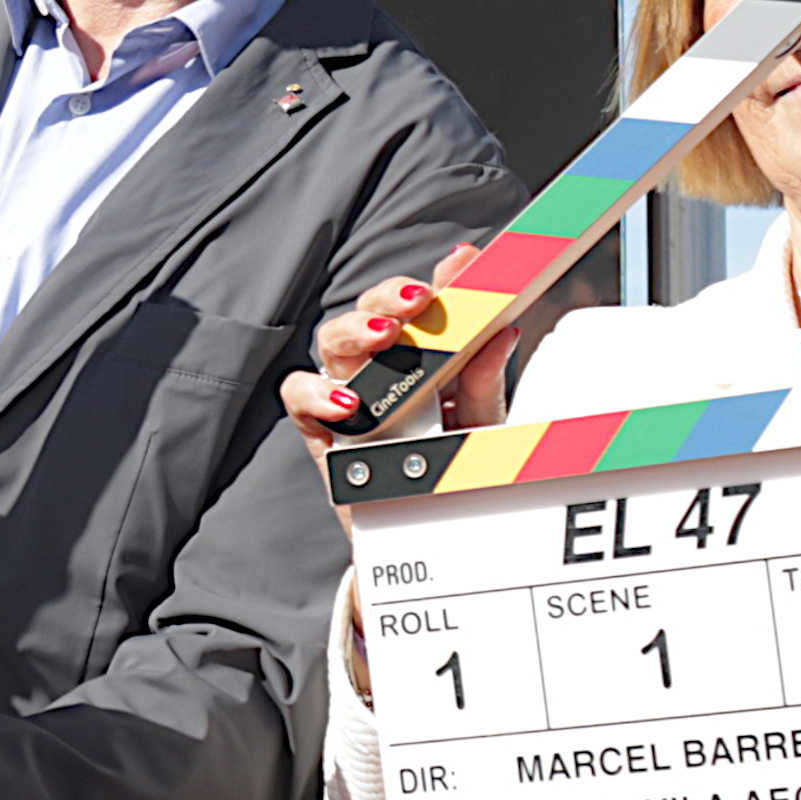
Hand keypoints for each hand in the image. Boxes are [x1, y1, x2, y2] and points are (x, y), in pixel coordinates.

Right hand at [283, 247, 511, 530]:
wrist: (423, 538)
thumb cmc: (450, 476)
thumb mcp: (480, 429)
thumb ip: (485, 384)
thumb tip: (503, 334)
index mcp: (423, 356)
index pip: (428, 306)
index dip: (444, 278)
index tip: (465, 261)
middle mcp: (379, 365)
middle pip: (371, 311)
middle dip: (390, 296)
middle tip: (418, 296)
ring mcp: (345, 393)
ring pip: (332, 340)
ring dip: (355, 330)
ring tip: (382, 335)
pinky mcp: (319, 429)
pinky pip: (297, 395)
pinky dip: (315, 393)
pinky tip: (347, 403)